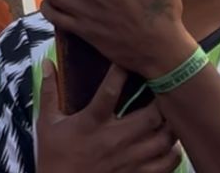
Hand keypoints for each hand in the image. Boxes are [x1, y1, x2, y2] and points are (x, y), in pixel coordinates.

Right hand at [36, 62, 181, 172]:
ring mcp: (129, 161)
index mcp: (92, 122)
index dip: (120, 71)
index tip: (128, 57)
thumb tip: (47, 62)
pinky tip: (169, 144)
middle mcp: (114, 140)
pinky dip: (172, 153)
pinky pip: (165, 166)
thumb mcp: (47, 123)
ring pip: (163, 141)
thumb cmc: (54, 157)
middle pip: (150, 117)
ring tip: (170, 113)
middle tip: (163, 87)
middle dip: (160, 100)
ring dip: (170, 126)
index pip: (110, 90)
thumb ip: (49, 91)